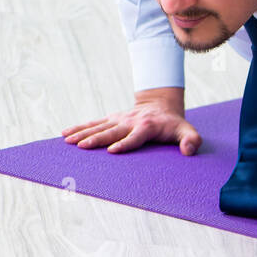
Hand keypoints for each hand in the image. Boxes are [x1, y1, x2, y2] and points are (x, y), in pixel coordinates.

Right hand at [61, 87, 201, 155]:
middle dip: (97, 138)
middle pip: (112, 131)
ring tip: (68, 141)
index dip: (125, 143)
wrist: (161, 106)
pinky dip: (79, 127)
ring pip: (99, 127)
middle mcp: (131, 122)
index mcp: (147, 127)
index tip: (112, 150)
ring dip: (83, 133)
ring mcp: (119, 119)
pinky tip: (65, 134)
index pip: (135, 137)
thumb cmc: (174, 124)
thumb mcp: (188, 131)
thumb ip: (191, 140)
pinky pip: (94, 123)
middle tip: (82, 146)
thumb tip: (189, 151)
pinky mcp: (112, 119)